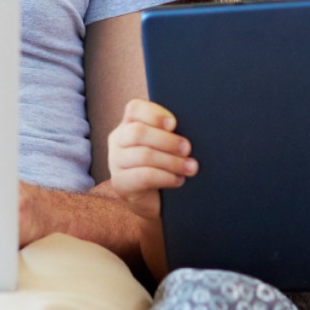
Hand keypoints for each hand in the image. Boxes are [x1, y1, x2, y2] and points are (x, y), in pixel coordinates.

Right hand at [105, 98, 194, 221]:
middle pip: (138, 132)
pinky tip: (179, 180)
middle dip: (167, 140)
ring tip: (191, 167)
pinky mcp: (120, 183)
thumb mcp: (167, 145)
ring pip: (143, 155)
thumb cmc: (166, 164)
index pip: (134, 108)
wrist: (156, 200)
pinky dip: (166, 177)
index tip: (174, 124)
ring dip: (172, 161)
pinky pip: (144, 176)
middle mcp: (118, 140)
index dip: (154, 114)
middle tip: (188, 149)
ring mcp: (116, 162)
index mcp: (129, 124)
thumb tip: (194, 126)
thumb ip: (172, 132)